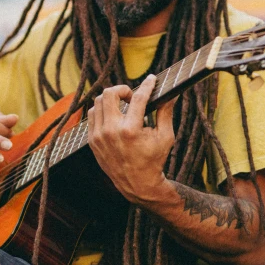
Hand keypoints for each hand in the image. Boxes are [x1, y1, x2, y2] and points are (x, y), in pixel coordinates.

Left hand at [87, 75, 175, 204]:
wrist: (137, 184)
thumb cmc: (154, 159)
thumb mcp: (165, 136)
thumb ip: (166, 112)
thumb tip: (172, 93)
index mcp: (130, 131)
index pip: (137, 98)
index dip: (146, 85)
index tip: (151, 79)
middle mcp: (111, 132)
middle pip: (109, 94)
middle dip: (123, 89)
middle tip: (132, 96)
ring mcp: (98, 136)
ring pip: (97, 102)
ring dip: (111, 99)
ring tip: (124, 106)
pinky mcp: (92, 140)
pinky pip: (93, 115)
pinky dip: (103, 110)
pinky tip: (115, 115)